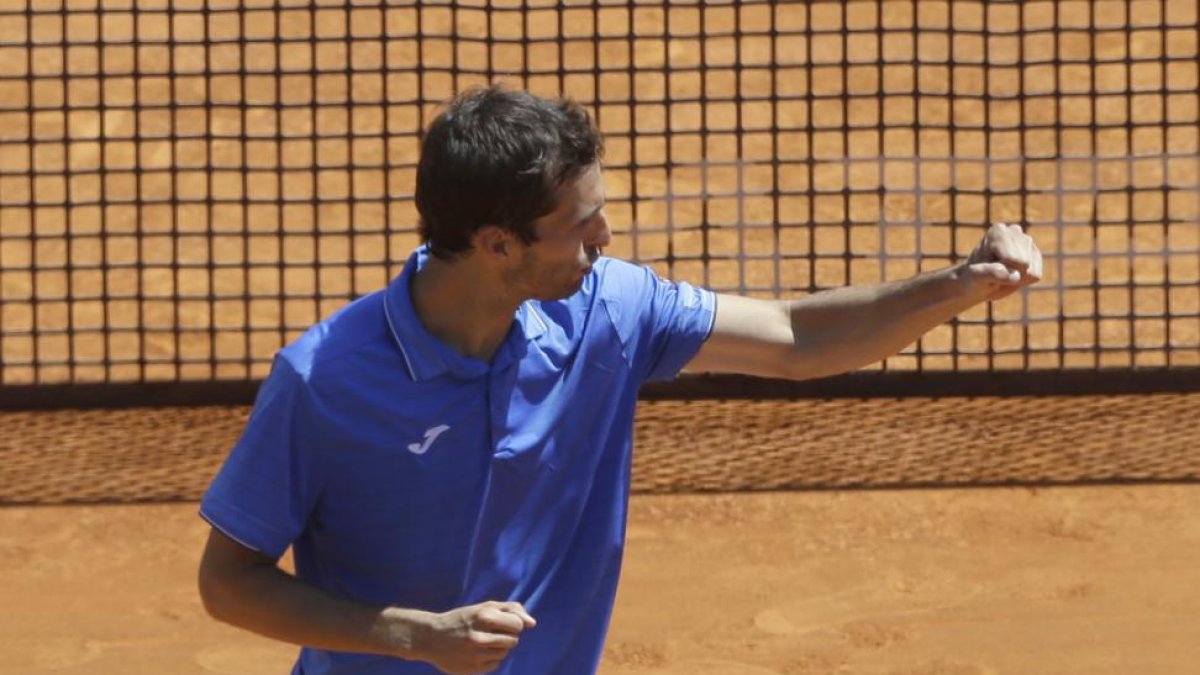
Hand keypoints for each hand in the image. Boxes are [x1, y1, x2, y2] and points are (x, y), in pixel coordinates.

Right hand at [414, 601, 536, 674]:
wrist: (431, 637)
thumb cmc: (463, 619)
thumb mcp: (484, 607)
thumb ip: (511, 609)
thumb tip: (532, 623)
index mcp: (483, 616)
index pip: (518, 624)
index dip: (513, 623)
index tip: (502, 623)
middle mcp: (479, 636)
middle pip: (513, 640)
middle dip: (506, 636)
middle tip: (491, 632)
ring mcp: (475, 655)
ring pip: (504, 653)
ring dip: (498, 647)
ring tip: (483, 642)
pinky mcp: (472, 669)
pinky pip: (495, 664)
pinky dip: (490, 658)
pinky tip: (477, 652)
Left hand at [961, 222, 1043, 300]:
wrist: (978, 282)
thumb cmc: (974, 279)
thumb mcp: (975, 277)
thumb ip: (990, 273)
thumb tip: (1014, 276)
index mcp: (998, 231)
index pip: (1012, 258)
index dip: (1000, 269)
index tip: (985, 267)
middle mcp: (1015, 231)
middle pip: (1024, 264)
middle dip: (1009, 273)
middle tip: (994, 272)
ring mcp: (1027, 242)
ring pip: (1031, 272)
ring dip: (1016, 278)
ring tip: (1001, 272)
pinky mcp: (1035, 255)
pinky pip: (1036, 276)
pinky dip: (1023, 280)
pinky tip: (1011, 273)